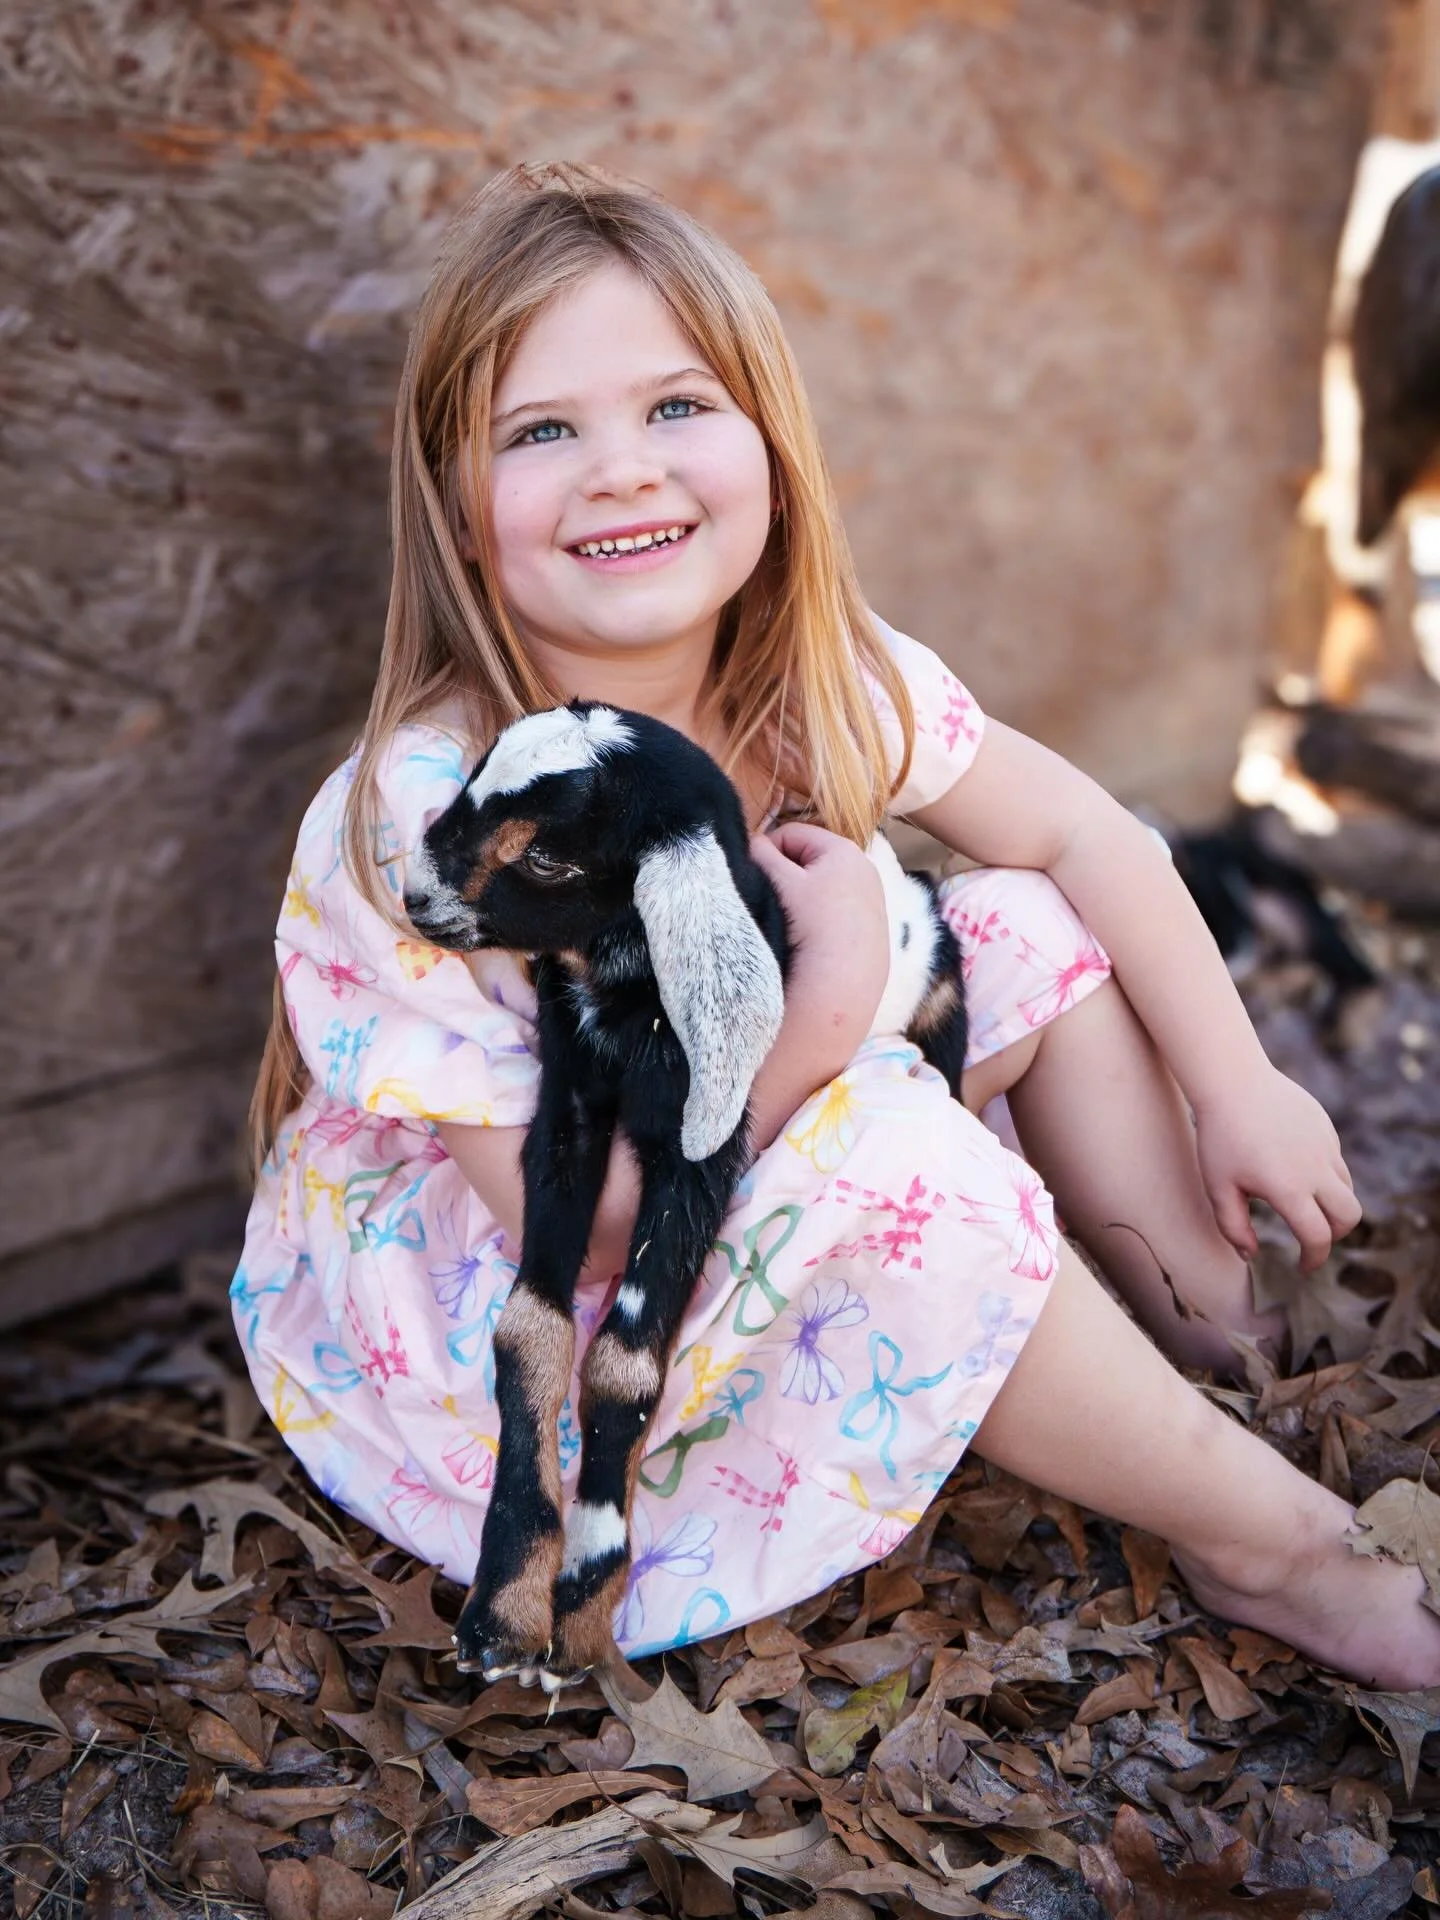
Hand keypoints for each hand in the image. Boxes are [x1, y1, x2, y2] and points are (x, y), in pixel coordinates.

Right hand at [749, 822, 889, 1074]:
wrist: (844, 987)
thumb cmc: (811, 925)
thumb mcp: (778, 881)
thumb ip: (759, 853)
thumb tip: (752, 844)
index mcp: (844, 850)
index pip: (790, 834)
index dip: (766, 852)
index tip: (755, 879)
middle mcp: (866, 870)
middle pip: (808, 861)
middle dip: (786, 877)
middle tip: (773, 904)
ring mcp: (873, 902)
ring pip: (822, 889)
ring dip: (802, 901)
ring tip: (792, 926)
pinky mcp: (874, 932)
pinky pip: (836, 915)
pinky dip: (821, 922)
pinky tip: (813, 944)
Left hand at [1193, 1065, 1360, 1270]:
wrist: (1233, 1081)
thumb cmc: (1219, 1136)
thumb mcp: (1217, 1186)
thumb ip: (1233, 1226)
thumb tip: (1250, 1254)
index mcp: (1289, 1189)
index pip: (1318, 1237)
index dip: (1313, 1260)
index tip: (1302, 1267)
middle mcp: (1316, 1169)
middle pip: (1350, 1216)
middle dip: (1336, 1235)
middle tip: (1313, 1239)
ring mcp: (1325, 1146)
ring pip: (1346, 1188)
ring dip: (1332, 1205)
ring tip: (1304, 1207)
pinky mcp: (1326, 1128)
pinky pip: (1336, 1162)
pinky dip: (1327, 1176)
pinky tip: (1297, 1170)